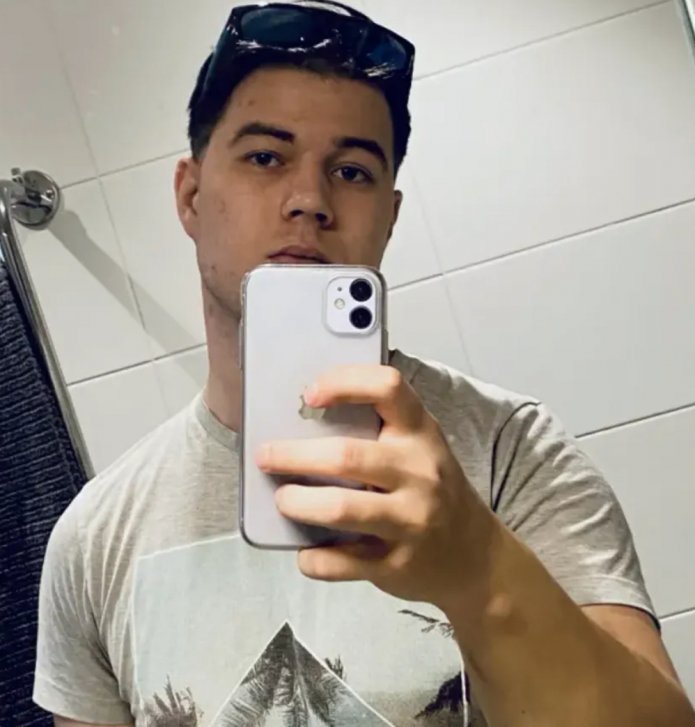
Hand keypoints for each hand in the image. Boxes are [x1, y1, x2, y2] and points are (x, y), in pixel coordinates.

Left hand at [256, 364, 495, 609]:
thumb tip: (300, 422)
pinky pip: (341, 562)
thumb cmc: (433, 491)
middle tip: (267, 456)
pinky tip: (306, 550)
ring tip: (282, 499)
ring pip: (341, 509)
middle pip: (346, 456)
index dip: (344, 383)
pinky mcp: (397, 564)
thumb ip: (378, 433)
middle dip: (294, 456)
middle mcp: (420, 473)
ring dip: (298, 503)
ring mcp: (411, 521)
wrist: (475, 556)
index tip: (310, 395)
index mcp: (421, 434)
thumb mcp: (419, 450)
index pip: (387, 388)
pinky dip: (313, 558)